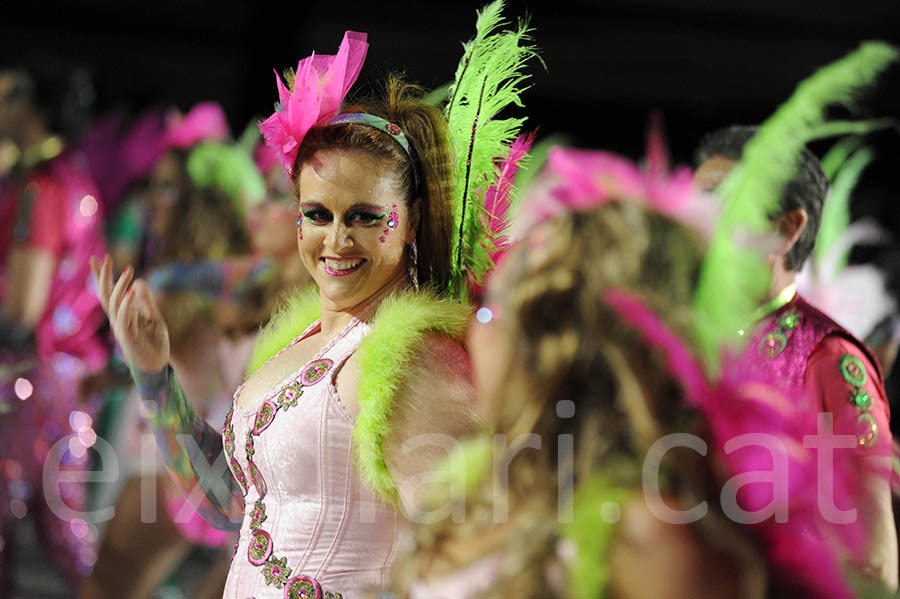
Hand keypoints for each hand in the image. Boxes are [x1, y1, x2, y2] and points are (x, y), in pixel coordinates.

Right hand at [90, 255, 169, 373]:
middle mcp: (118, 319)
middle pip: (106, 295)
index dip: (103, 276)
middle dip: (103, 276)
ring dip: (120, 285)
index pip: (110, 292)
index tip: (99, 258)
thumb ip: (147, 302)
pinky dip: (127, 303)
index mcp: (123, 314)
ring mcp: (121, 328)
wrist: (157, 367)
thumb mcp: (154, 318)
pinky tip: (132, 290)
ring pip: (114, 303)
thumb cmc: (154, 344)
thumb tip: (139, 282)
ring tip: (128, 269)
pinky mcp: (128, 337)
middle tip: (105, 257)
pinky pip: (124, 317)